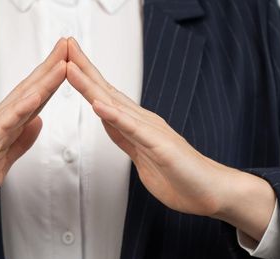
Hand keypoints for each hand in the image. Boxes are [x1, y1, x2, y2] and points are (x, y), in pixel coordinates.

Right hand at [0, 39, 67, 258]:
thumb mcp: (2, 163)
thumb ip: (20, 142)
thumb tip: (37, 122)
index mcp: (2, 129)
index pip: (33, 101)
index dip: (52, 82)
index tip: (68, 62)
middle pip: (29, 92)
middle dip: (50, 69)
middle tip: (68, 45)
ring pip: (20, 102)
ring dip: (42, 81)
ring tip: (60, 62)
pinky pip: (5, 125)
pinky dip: (21, 108)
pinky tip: (36, 94)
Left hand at [65, 38, 275, 239]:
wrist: (212, 191)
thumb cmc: (181, 175)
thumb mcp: (142, 154)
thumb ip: (124, 136)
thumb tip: (107, 119)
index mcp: (137, 124)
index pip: (106, 96)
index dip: (85, 78)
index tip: (67, 61)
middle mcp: (144, 121)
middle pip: (107, 91)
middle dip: (84, 69)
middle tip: (66, 46)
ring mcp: (152, 132)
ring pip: (115, 105)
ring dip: (92, 86)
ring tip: (73, 68)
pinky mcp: (160, 147)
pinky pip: (132, 130)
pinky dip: (114, 116)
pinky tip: (99, 105)